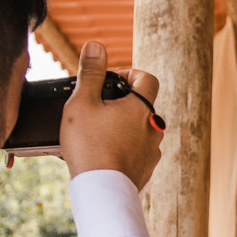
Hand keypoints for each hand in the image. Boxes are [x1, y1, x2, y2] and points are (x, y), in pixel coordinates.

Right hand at [60, 42, 162, 188]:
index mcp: (143, 108)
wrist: (101, 191)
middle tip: (97, 109)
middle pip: (142, 105)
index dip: (129, 73)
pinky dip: (123, 148)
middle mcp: (154, 129)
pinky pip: (136, 152)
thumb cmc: (90, 145)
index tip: (110, 81)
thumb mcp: (82, 103)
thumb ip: (91, 73)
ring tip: (97, 133)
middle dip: (121, 103)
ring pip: (140, 130)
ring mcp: (153, 152)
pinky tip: (102, 154)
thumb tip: (96, 46)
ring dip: (122, 127)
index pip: (147, 77)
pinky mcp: (146, 171)